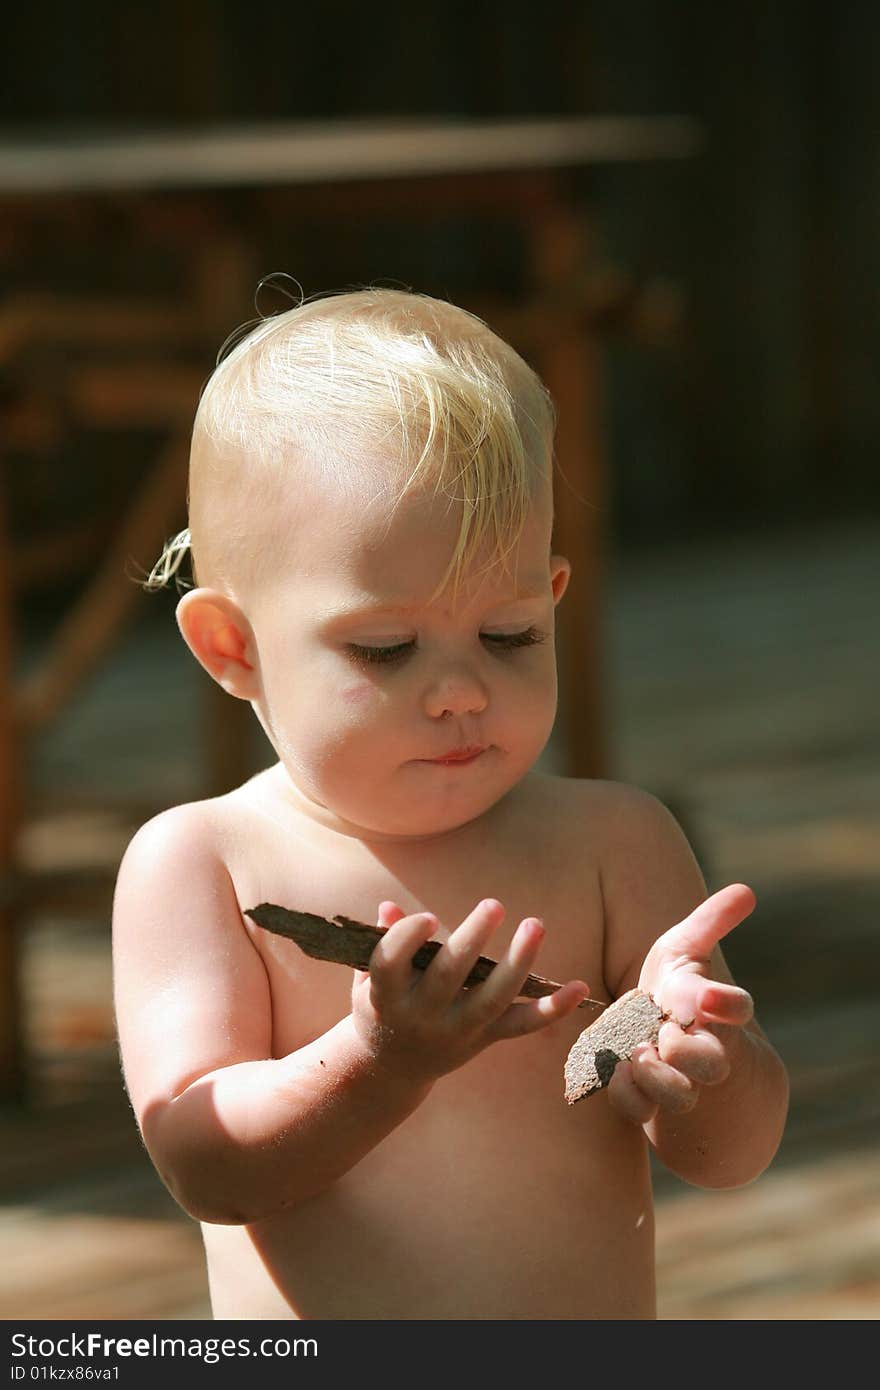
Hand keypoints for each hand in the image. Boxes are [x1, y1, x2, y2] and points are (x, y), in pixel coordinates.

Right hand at [351, 898, 589, 1084]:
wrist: (390, 1069)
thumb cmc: (379, 1005)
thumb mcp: (367, 980)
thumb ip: (379, 942)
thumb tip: (389, 907)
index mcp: (385, 997)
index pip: (391, 965)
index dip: (408, 939)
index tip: (430, 918)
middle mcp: (421, 1017)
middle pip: (449, 976)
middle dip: (472, 940)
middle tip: (493, 905)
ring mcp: (456, 1031)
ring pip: (492, 999)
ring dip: (518, 962)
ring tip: (534, 924)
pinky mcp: (484, 1039)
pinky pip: (522, 1025)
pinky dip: (553, 1009)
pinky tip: (580, 987)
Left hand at [607, 884, 756, 1125]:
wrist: (658, 1040)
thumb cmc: (673, 987)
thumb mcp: (686, 949)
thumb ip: (711, 922)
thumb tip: (747, 890)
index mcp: (711, 1008)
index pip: (736, 1007)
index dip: (728, 1003)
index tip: (710, 996)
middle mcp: (700, 1049)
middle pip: (711, 1065)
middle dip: (687, 1051)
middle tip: (667, 1033)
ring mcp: (675, 1079)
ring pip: (678, 1095)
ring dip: (657, 1076)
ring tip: (639, 1054)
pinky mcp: (645, 1101)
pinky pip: (639, 1109)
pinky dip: (627, 1094)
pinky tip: (617, 1070)